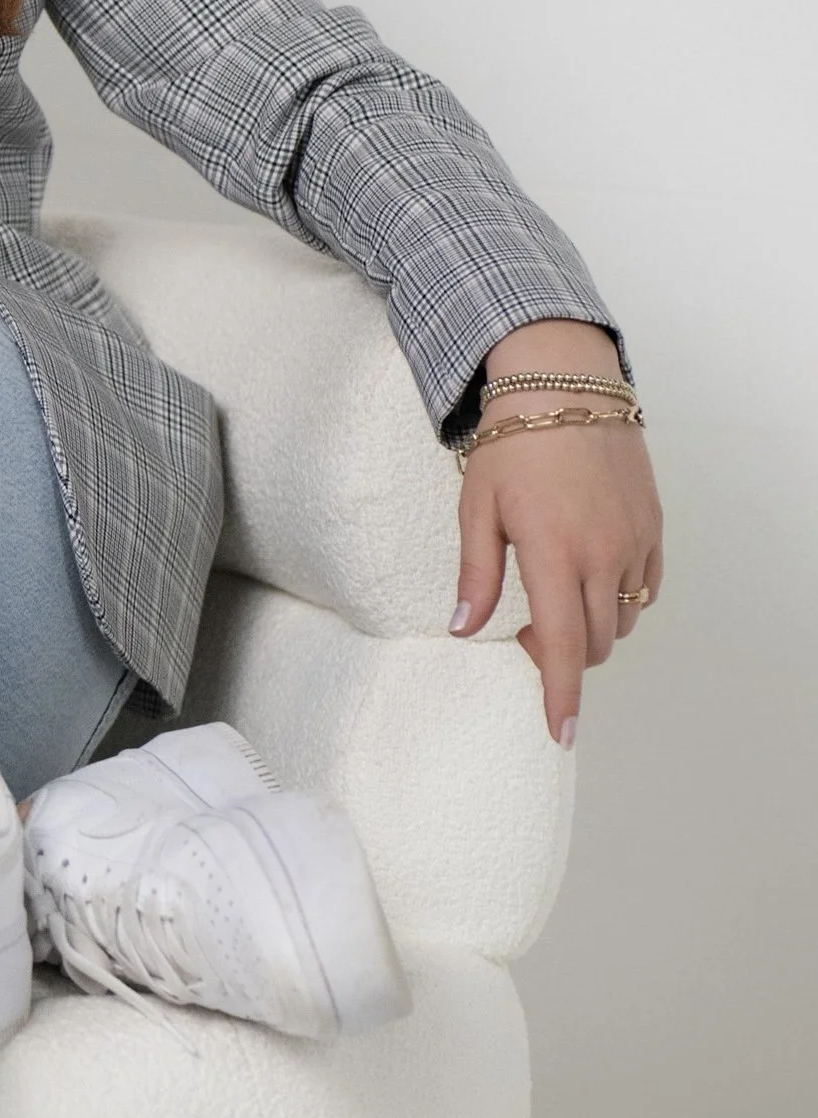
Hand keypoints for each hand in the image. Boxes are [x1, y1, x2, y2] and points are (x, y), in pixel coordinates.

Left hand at [450, 319, 663, 744]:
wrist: (564, 385)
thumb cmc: (512, 443)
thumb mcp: (476, 507)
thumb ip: (475, 574)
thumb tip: (463, 628)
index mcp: (554, 554)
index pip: (565, 647)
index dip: (562, 697)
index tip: (560, 732)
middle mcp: (603, 555)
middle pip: (597, 643)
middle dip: (566, 656)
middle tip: (529, 629)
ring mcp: (635, 542)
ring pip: (623, 619)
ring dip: (593, 627)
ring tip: (557, 594)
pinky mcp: (653, 527)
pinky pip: (645, 589)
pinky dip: (620, 599)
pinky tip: (590, 575)